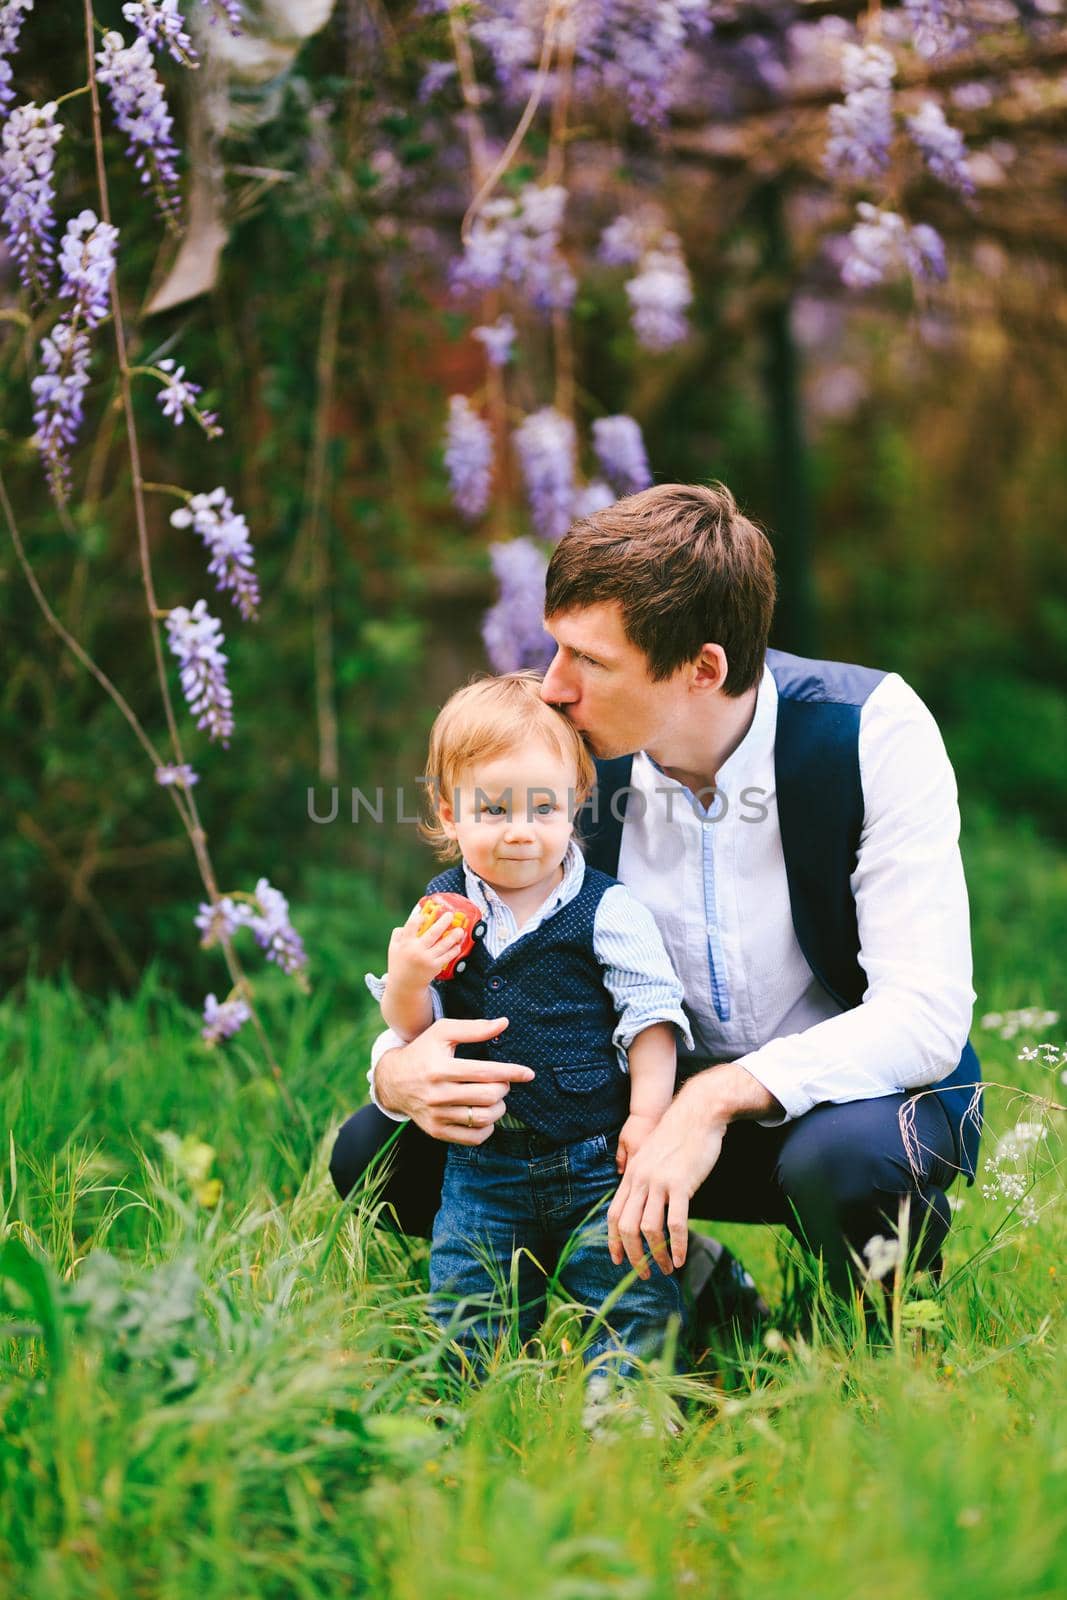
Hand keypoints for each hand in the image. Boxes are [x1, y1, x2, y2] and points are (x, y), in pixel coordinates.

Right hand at [374, 1014, 534, 1143]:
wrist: (393, 1080)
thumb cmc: (423, 1051)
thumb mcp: (443, 1032)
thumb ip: (474, 1028)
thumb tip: (504, 1023)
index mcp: (440, 1068)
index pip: (485, 1072)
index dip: (511, 1072)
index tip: (528, 1073)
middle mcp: (437, 1094)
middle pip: (488, 1096)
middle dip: (504, 1088)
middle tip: (502, 1082)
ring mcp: (436, 1115)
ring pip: (483, 1118)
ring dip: (499, 1108)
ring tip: (496, 1098)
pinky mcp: (436, 1131)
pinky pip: (473, 1138)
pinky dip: (487, 1128)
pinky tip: (485, 1114)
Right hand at [385, 903, 466, 993]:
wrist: (404, 986)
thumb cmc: (399, 963)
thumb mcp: (393, 947)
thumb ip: (399, 933)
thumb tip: (412, 922)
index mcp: (405, 943)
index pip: (412, 925)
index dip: (420, 918)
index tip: (426, 916)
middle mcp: (416, 950)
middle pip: (433, 932)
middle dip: (444, 922)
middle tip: (450, 915)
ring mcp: (426, 959)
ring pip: (444, 944)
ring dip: (454, 936)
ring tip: (460, 930)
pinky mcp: (434, 967)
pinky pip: (447, 956)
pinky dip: (454, 950)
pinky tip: (458, 944)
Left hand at [606, 1079, 727, 1278]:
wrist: (698, 1114)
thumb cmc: (678, 1137)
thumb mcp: (652, 1156)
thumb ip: (643, 1177)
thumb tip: (641, 1201)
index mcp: (632, 1174)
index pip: (614, 1214)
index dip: (613, 1240)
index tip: (617, 1260)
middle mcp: (640, 1180)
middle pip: (627, 1227)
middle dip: (633, 1256)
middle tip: (644, 1274)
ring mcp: (659, 1182)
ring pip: (649, 1229)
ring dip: (656, 1255)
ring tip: (666, 1269)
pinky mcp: (681, 1184)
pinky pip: (676, 1223)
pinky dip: (677, 1245)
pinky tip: (681, 1258)